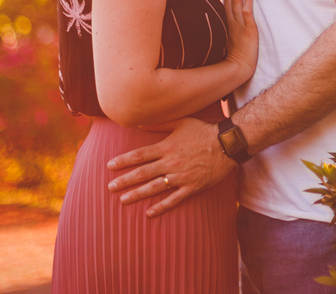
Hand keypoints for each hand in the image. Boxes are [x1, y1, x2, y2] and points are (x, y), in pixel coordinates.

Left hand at [107, 118, 234, 215]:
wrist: (226, 144)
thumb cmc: (203, 131)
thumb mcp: (181, 122)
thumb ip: (159, 124)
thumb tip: (139, 123)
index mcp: (167, 147)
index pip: (140, 155)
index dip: (123, 160)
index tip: (110, 166)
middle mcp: (171, 163)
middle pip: (143, 173)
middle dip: (124, 181)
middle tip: (110, 187)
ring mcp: (181, 176)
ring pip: (154, 188)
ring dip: (137, 194)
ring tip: (123, 200)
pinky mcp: (191, 187)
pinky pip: (174, 199)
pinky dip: (161, 207)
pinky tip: (149, 213)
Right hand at [224, 0, 258, 80]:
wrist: (238, 69)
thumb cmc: (237, 57)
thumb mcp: (234, 40)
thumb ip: (234, 29)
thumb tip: (236, 21)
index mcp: (228, 24)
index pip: (227, 3)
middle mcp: (232, 23)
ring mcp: (239, 26)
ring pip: (235, 3)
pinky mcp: (248, 30)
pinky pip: (246, 14)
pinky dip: (247, 2)